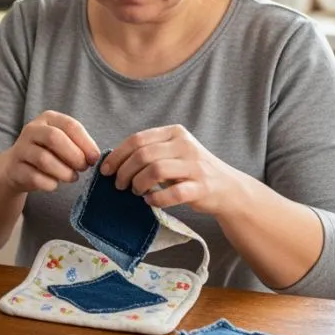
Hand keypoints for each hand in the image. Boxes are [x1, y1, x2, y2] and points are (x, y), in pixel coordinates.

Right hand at [0, 111, 101, 193]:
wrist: (16, 168)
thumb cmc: (48, 153)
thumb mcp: (63, 142)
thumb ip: (79, 146)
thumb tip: (94, 157)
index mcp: (47, 118)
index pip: (70, 125)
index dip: (86, 143)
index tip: (95, 158)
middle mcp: (31, 130)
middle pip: (54, 138)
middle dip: (74, 155)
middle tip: (83, 167)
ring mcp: (20, 149)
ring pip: (44, 159)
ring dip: (64, 172)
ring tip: (72, 177)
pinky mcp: (14, 169)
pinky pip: (35, 178)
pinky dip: (50, 184)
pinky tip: (55, 183)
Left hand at [100, 124, 246, 215]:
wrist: (227, 187)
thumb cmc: (191, 170)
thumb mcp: (172, 153)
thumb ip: (149, 152)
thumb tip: (113, 161)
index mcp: (175, 133)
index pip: (138, 139)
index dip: (117, 155)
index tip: (106, 169)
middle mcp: (185, 145)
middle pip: (143, 155)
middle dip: (125, 171)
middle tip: (119, 185)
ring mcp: (195, 166)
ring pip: (155, 170)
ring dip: (138, 184)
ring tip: (135, 192)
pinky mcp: (202, 187)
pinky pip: (173, 193)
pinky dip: (157, 199)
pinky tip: (151, 202)